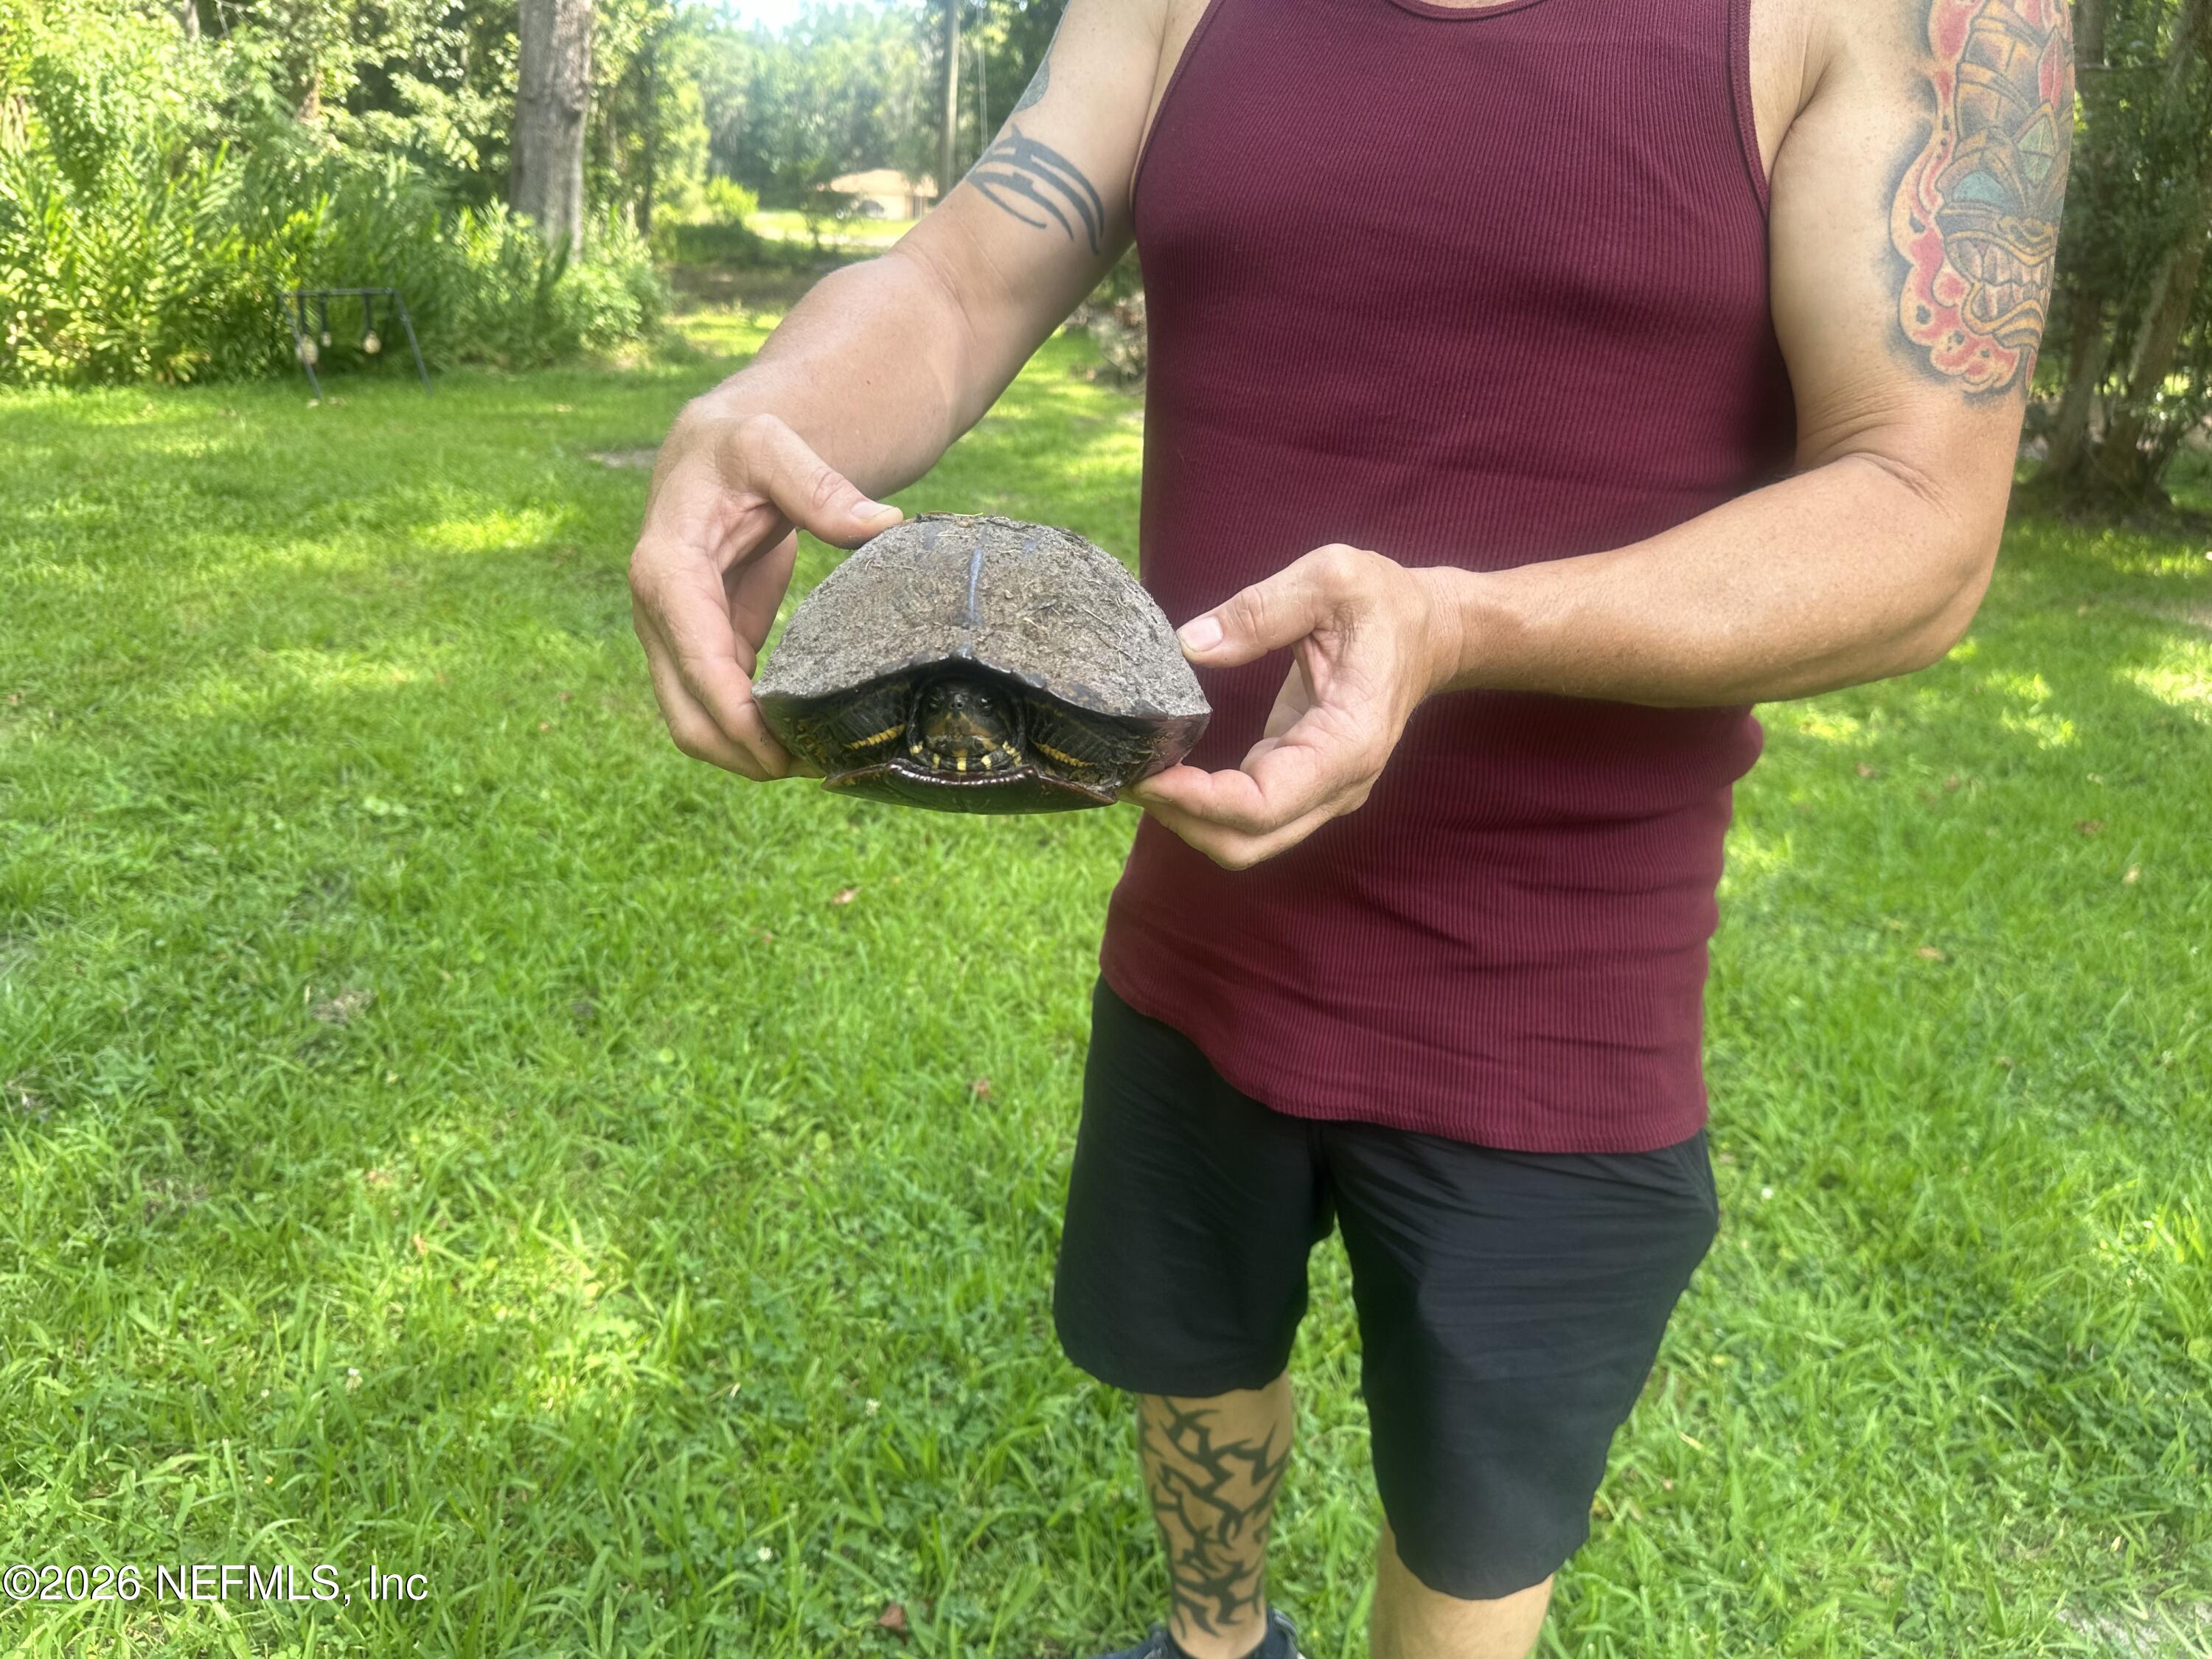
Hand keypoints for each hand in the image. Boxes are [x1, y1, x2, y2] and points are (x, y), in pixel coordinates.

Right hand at [628, 409, 902, 778]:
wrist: (710, 454)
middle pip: (686, 714)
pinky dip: (753, 734)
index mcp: (666, 568)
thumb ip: (820, 486)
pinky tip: (804, 743)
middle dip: (743, 752)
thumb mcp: (773, 446)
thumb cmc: (738, 445)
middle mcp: (657, 613)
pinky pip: (717, 709)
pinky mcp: (703, 648)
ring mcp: (675, 637)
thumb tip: (883, 524)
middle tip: (816, 768)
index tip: (782, 748)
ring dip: (747, 755)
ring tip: (817, 765)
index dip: (733, 713)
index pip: (694, 658)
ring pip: (695, 724)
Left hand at [1129, 544, 1463, 868]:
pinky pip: (1246, 814)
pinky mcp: (1301, 781)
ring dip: (1187, 819)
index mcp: (1349, 743)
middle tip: (1127, 774)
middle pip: (1246, 842)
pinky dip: (1202, 803)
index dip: (1197, 802)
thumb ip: (1260, 609)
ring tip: (1139, 771)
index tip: (1145, 773)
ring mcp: (1322, 791)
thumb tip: (1189, 643)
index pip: (1262, 805)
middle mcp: (1339, 784)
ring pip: (1244, 840)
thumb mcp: (1330, 579)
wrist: (1432, 631)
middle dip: (1180, 820)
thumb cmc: (1386, 603)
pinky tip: (1167, 766)